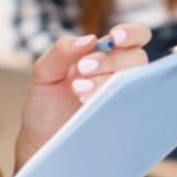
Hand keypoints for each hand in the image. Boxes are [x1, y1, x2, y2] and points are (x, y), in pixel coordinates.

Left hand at [14, 23, 151, 173]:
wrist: (39, 143)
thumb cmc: (44, 106)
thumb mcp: (44, 73)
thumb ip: (62, 51)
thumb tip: (90, 39)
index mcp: (105, 55)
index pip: (135, 36)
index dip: (131, 33)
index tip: (113, 38)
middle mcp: (120, 74)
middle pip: (137, 57)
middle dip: (111, 61)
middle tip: (83, 68)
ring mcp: (124, 99)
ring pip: (136, 82)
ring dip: (109, 80)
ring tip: (79, 90)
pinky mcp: (125, 121)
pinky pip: (135, 109)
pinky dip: (115, 103)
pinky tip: (89, 106)